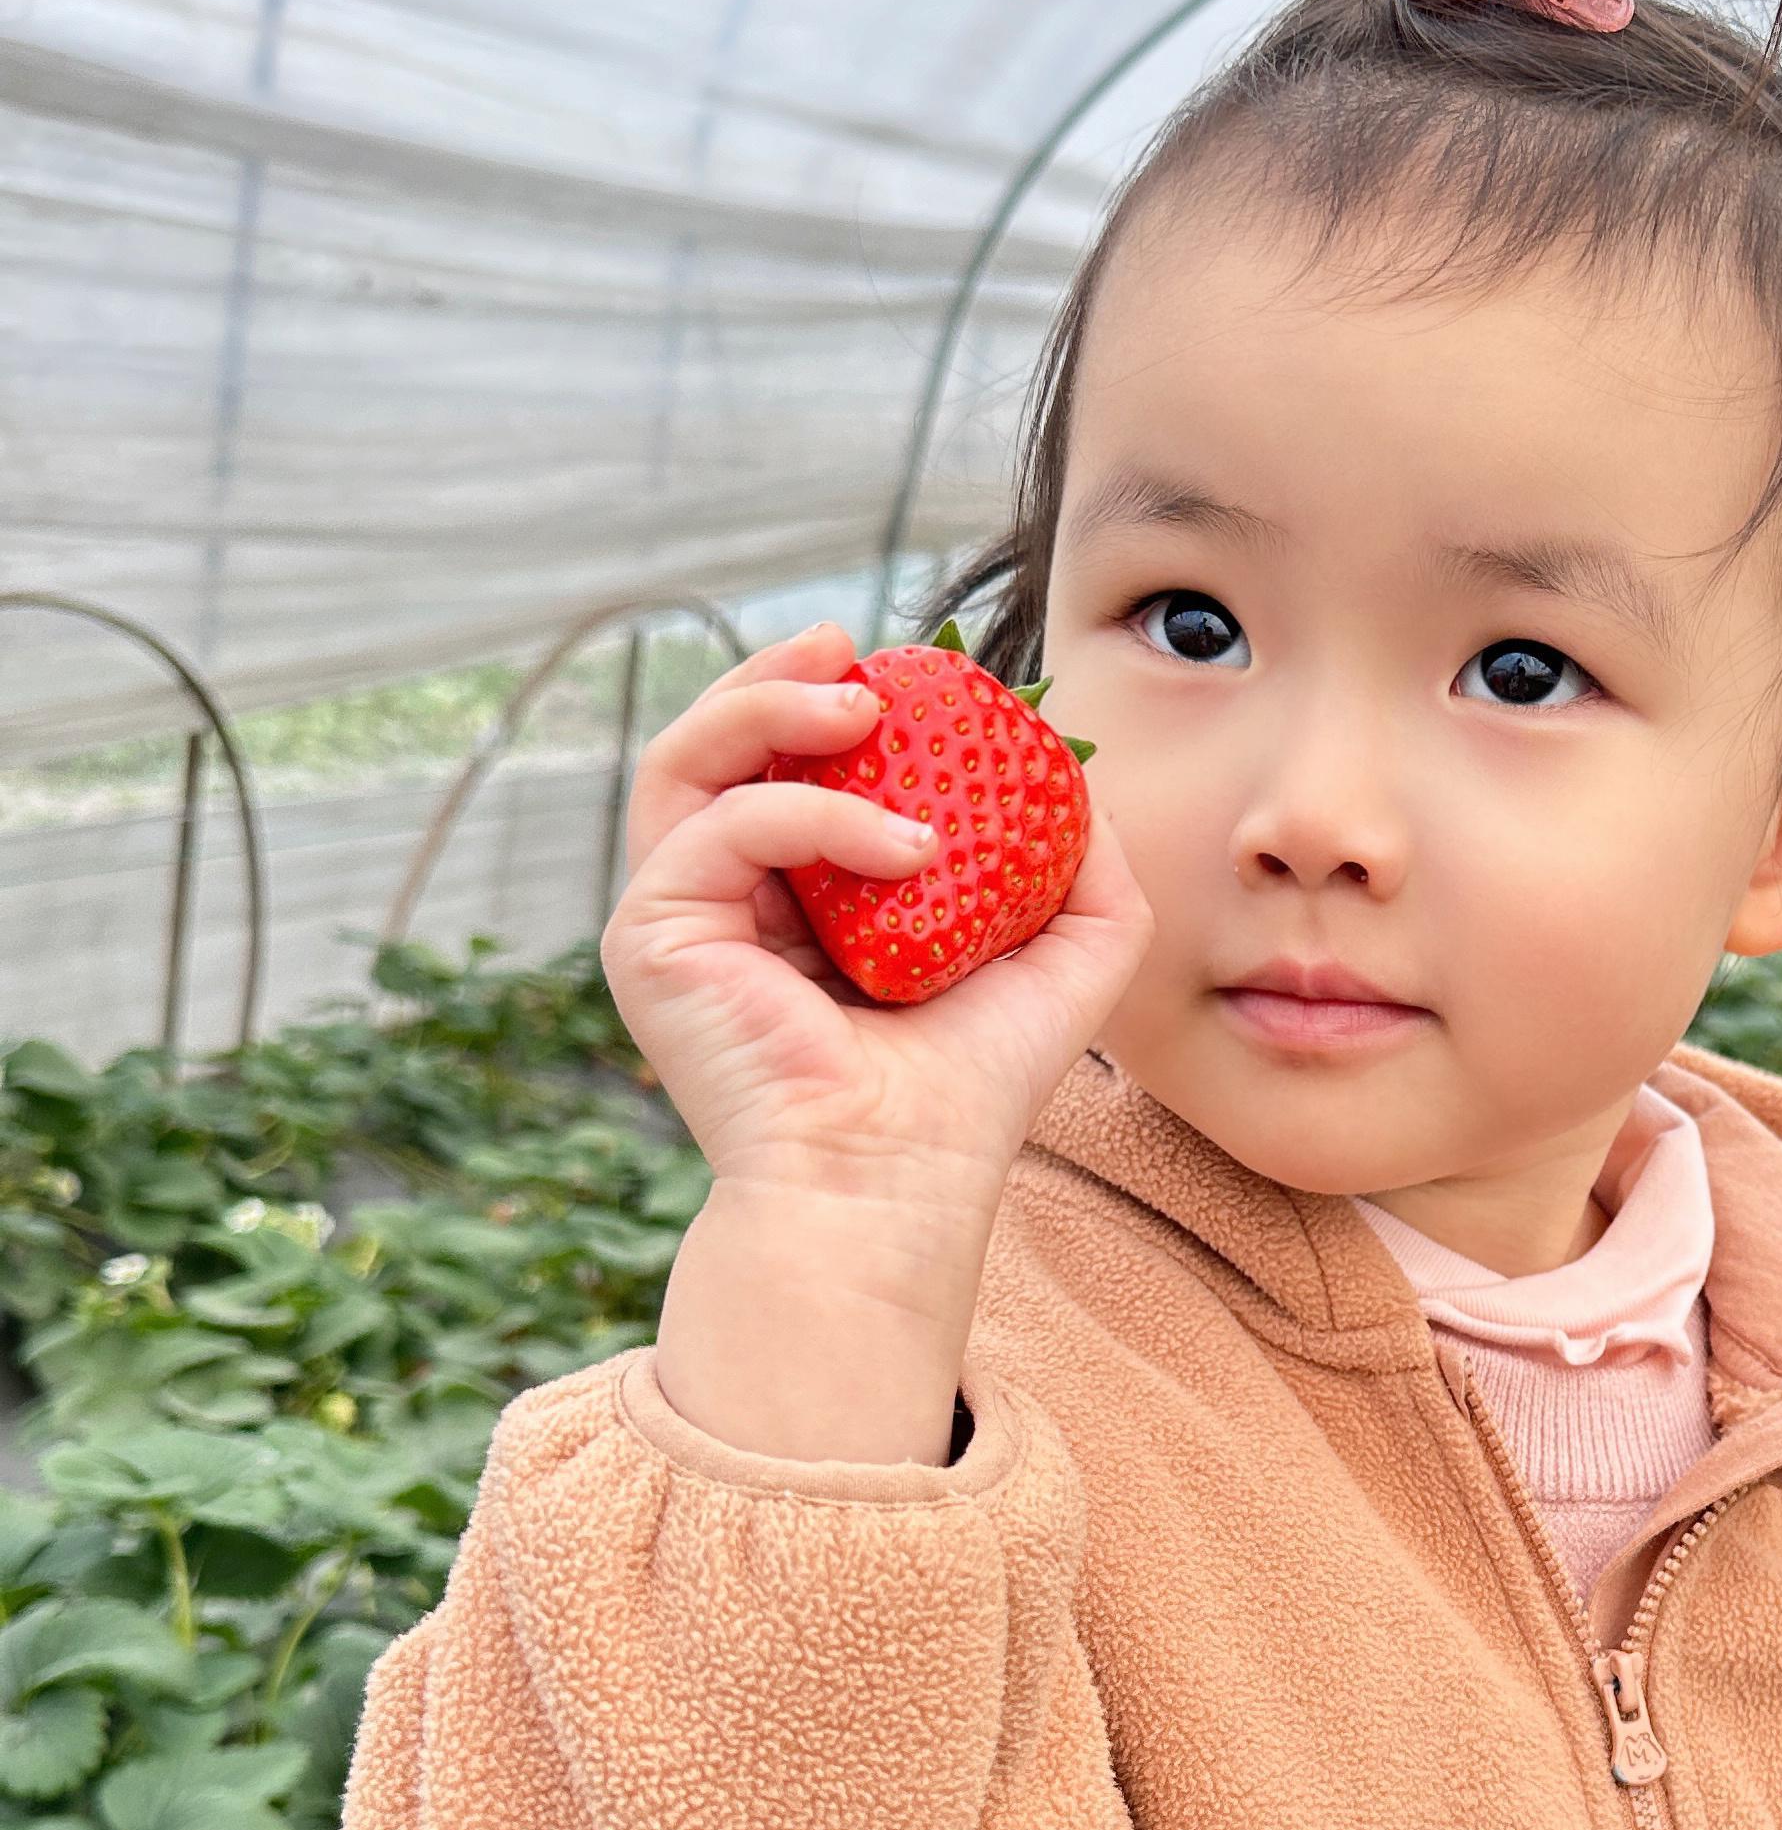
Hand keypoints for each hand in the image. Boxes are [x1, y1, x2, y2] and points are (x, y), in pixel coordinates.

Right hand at [603, 626, 1153, 1461]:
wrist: (899, 1179)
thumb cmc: (970, 1091)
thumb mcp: (1064, 958)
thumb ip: (1082, 866)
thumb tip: (1082, 776)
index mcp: (794, 906)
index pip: (786, 771)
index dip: (826, 701)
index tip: (907, 668)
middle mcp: (722, 906)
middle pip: (713, 748)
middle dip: (774, 676)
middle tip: (853, 649)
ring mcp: (675, 920)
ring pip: (687, 765)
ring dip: (768, 707)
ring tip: (866, 703)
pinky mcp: (651, 938)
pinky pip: (726, 826)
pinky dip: (817, 811)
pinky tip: (910, 847)